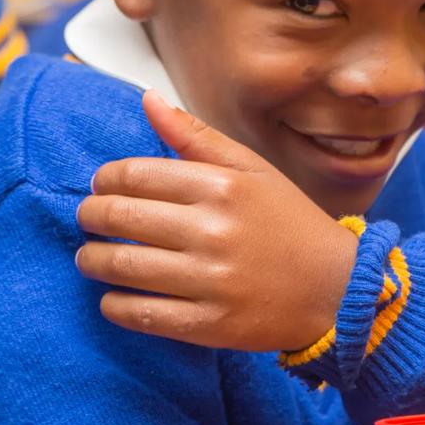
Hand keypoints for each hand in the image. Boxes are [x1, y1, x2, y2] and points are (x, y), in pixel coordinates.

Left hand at [75, 91, 358, 351]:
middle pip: (120, 218)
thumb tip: (148, 99)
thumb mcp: (252, 170)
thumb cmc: (289, 222)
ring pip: (122, 267)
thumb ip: (196, 137)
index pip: (134, 175)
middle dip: (90, 217)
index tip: (100, 186)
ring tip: (91, 258)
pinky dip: (114, 305)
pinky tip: (112, 297)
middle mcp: (213, 231)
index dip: (105, 180)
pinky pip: (142, 314)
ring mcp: (211, 280)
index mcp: (221, 187)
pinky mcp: (210, 324)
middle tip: (88, 220)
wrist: (337, 288)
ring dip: (92, 261)